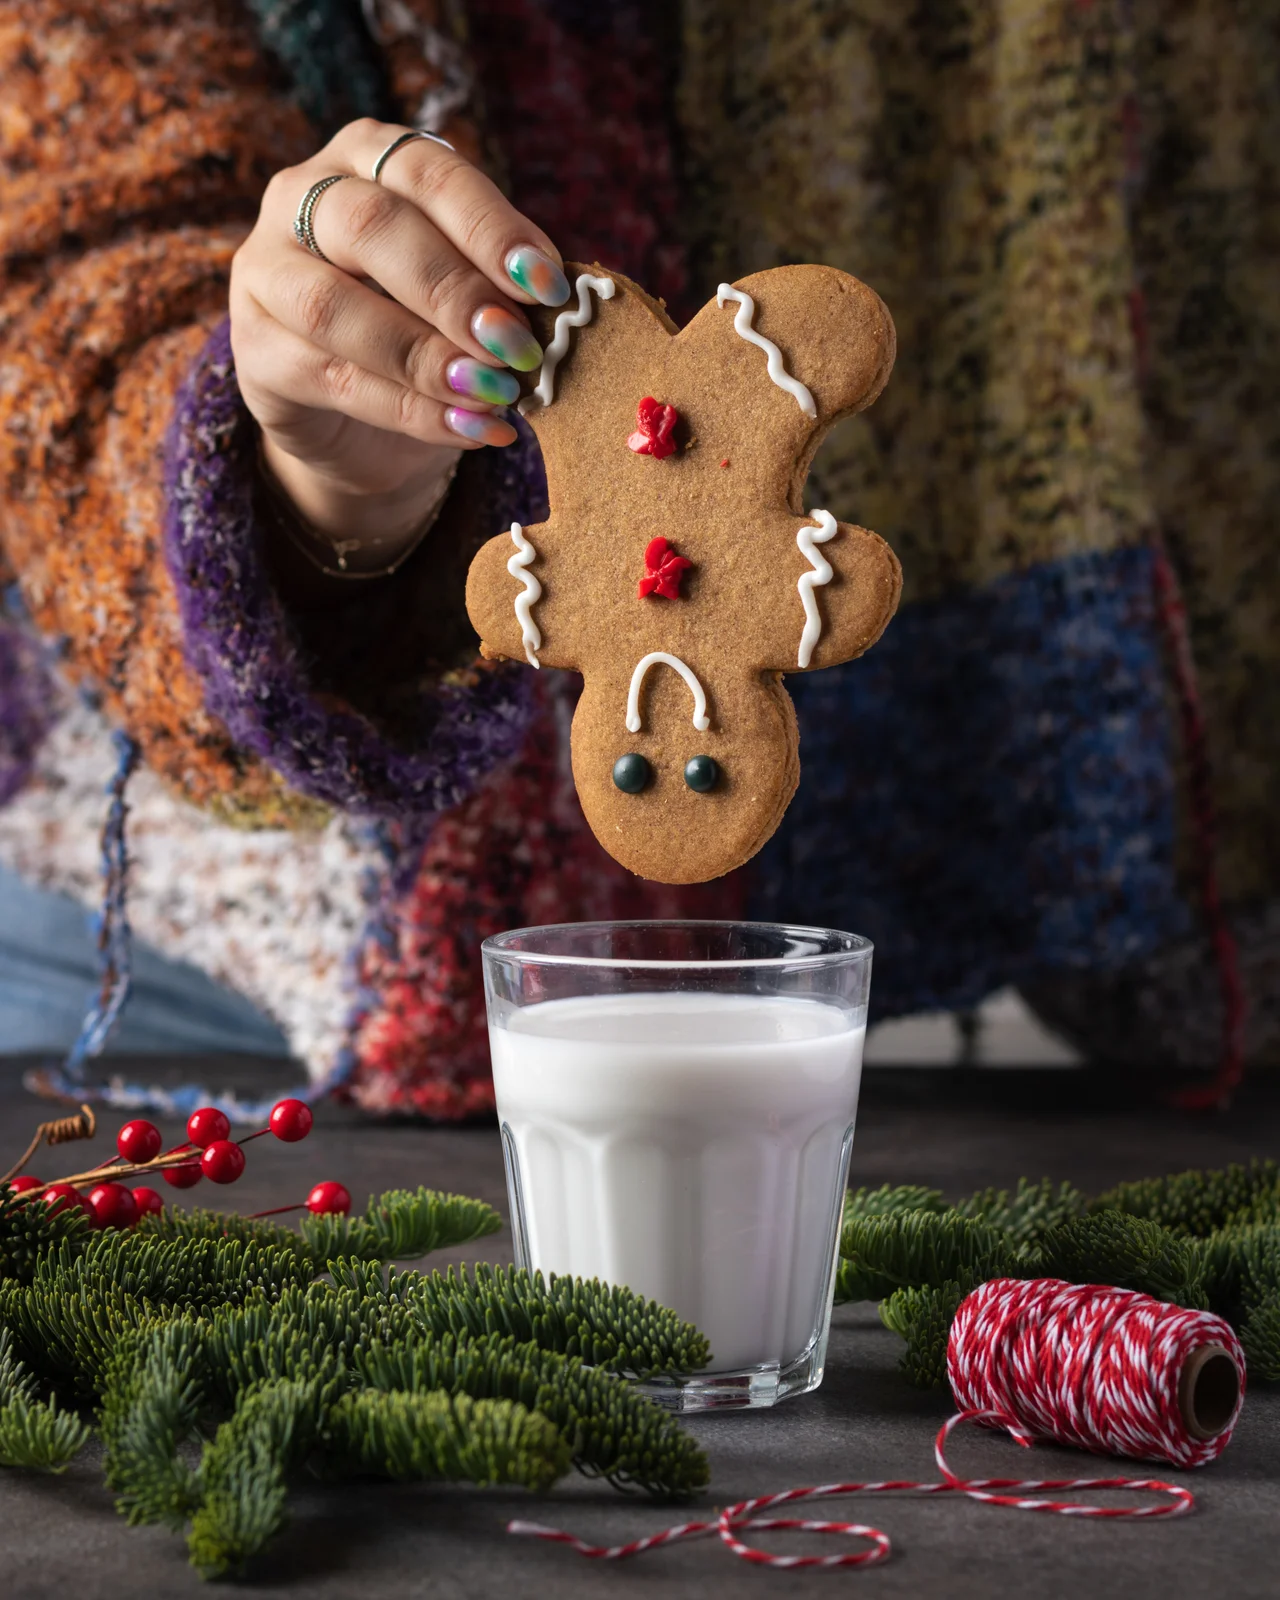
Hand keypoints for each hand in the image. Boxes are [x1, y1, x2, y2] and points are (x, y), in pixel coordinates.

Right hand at [229, 120, 569, 562]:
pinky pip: (333, 380)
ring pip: (335, 308)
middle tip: (517, 347)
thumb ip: (499, 284)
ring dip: (426, 356)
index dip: (489, 227)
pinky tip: (471, 430)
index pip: (427, 171)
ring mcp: (264, 272)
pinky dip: (411, 411)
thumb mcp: (468, 292)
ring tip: (496, 395)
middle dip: (454, 292)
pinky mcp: (255, 352)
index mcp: (367, 157)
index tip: (546, 284)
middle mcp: (301, 197)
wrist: (361, 420)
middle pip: (372, 229)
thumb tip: (555, 304)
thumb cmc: (426, 328)